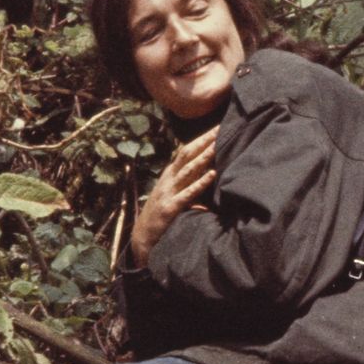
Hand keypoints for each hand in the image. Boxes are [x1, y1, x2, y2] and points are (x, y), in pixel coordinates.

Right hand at [131, 126, 216, 266]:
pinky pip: (188, 194)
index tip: (217, 127)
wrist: (143, 236)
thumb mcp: (174, 192)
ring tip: (217, 146)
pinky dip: (200, 183)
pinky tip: (212, 175)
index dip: (201, 139)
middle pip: (187, 155)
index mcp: (170, 174)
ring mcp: (169, 192)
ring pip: (188, 171)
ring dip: (204, 158)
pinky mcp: (171, 208)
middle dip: (204, 141)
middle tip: (221, 128)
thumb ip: (189, 181)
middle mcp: (169, 179)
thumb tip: (209, 170)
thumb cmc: (163, 212)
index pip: (186, 151)